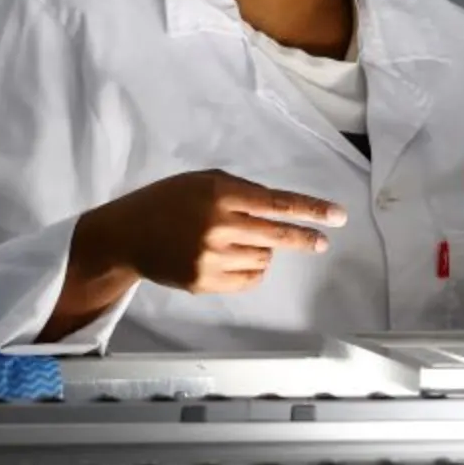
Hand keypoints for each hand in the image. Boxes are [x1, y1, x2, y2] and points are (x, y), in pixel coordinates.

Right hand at [84, 170, 343, 294]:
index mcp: (219, 194)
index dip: (311, 210)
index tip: (338, 217)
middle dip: (306, 239)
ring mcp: (210, 257)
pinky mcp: (204, 282)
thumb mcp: (203, 182)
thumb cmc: (169, 201)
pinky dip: (251, 269)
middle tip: (322, 242)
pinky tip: (232, 258)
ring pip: (265, 258)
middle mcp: (217, 226)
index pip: (277, 204)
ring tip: (236, 241)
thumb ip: (242, 192)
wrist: (125, 235)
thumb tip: (283, 210)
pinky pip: (250, 278)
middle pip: (278, 236)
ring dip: (262, 250)